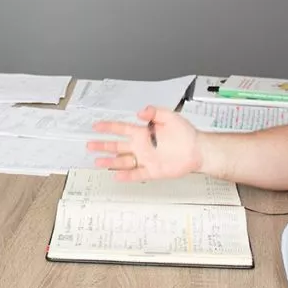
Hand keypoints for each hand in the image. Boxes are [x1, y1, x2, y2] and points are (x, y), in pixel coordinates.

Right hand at [88, 105, 203, 181]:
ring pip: (123, 161)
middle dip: (103, 145)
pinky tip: (117, 175)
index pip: (121, 128)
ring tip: (98, 162)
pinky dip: (126, 175)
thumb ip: (154, 112)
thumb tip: (140, 112)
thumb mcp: (170, 116)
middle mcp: (142, 146)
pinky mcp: (153, 170)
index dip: (108, 127)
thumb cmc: (185, 133)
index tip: (96, 126)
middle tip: (90, 145)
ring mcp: (146, 159)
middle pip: (118, 146)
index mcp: (144, 132)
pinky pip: (136, 174)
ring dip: (110, 161)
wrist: (198, 150)